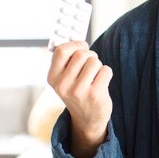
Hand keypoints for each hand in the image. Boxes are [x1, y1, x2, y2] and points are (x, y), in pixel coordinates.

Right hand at [47, 41, 112, 157]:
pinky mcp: (95, 95)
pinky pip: (106, 70)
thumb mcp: (64, 79)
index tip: (82, 46)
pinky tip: (101, 84)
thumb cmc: (77, 92)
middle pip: (82, 54)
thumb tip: (74, 38)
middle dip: (90, 56)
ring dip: (98, 66)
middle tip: (90, 66)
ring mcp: (78, 91)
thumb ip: (66, 60)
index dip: (75, 44)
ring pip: (95, 61)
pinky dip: (106, 74)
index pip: (61, 50)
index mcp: (52, 78)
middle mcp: (62, 85)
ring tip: (94, 78)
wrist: (87, 119)